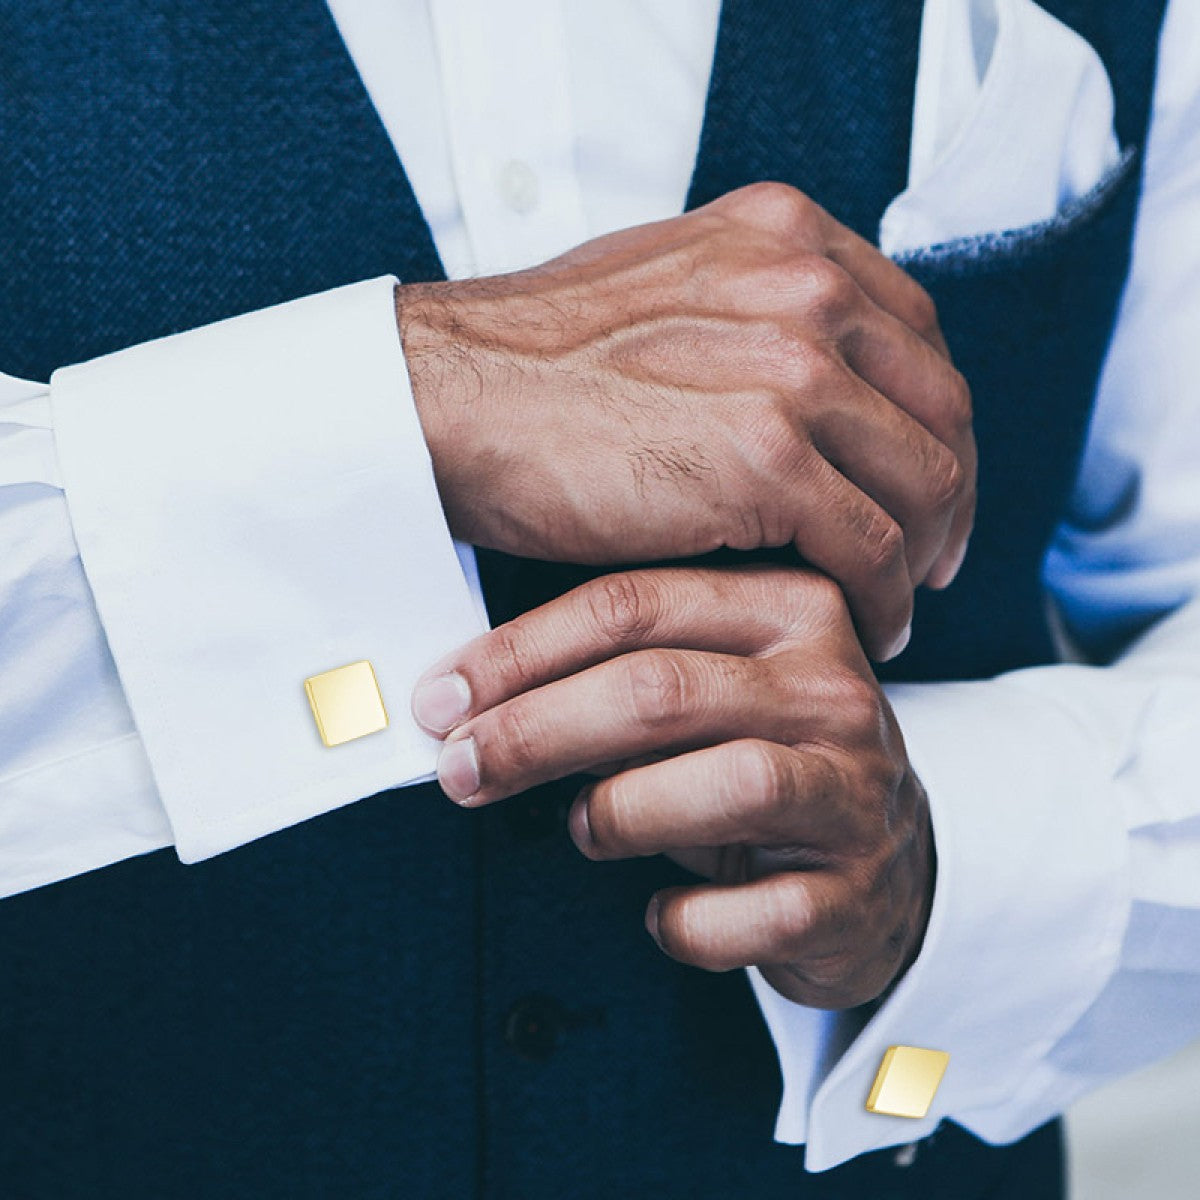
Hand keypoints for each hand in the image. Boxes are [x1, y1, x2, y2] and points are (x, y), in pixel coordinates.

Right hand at [398, 182, 974, 659]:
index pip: (916, 336)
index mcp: (785, 236)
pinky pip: (871, 545)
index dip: (934, 421)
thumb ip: (753, 312)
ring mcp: (791, 369)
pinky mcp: (765, 457)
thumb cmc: (535, 363)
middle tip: (931, 559)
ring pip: (921, 482)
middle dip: (947, 496)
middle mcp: (806, 286)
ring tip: (894, 603)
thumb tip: (813, 377)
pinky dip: (882, 596)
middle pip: (939, 408)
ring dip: (920, 557)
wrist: (449, 401)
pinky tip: (861, 624)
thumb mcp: (666, 290)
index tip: (924, 481)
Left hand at [412, 566, 935, 1008]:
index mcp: (791, 612)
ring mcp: (857, 791)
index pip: (637, 605)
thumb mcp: (708, 694)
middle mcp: (835, 691)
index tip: (444, 700)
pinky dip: (685, 923)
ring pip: (726, 785)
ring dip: (621, 812)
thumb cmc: (763, 763)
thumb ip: (619, 676)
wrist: (887, 866)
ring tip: (588, 829)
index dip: (522, 654)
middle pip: (664, 690)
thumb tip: (473, 698)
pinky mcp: (859, 892)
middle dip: (538, 731)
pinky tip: (662, 914)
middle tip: (463, 770)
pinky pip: (754, 914)